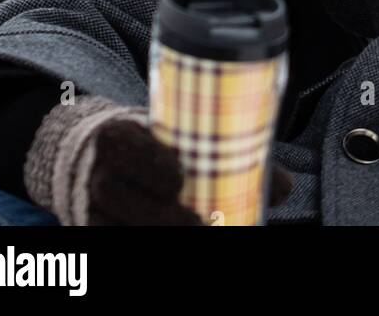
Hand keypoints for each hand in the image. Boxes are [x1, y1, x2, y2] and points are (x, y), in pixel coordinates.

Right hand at [87, 116, 294, 224]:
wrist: (106, 162)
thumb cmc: (159, 149)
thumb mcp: (184, 140)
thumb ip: (229, 156)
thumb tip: (285, 187)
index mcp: (117, 135)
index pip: (121, 143)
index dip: (147, 158)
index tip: (179, 175)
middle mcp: (99, 169)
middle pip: (117, 193)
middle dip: (157, 212)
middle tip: (197, 223)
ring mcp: (94, 204)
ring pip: (112, 221)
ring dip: (152, 231)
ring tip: (191, 233)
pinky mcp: (96, 227)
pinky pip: (112, 235)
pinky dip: (138, 241)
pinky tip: (166, 243)